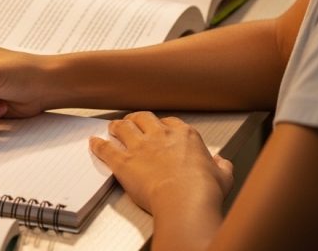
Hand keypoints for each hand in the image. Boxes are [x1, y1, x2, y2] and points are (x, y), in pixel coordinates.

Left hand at [90, 112, 233, 214]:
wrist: (185, 200)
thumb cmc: (203, 190)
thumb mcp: (223, 176)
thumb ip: (221, 166)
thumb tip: (222, 163)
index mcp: (184, 135)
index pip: (169, 121)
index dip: (162, 124)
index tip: (160, 128)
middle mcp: (160, 135)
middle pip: (143, 118)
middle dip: (136, 118)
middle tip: (132, 121)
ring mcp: (140, 146)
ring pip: (122, 127)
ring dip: (116, 126)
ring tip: (112, 126)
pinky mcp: (124, 162)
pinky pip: (106, 148)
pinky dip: (98, 145)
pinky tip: (94, 142)